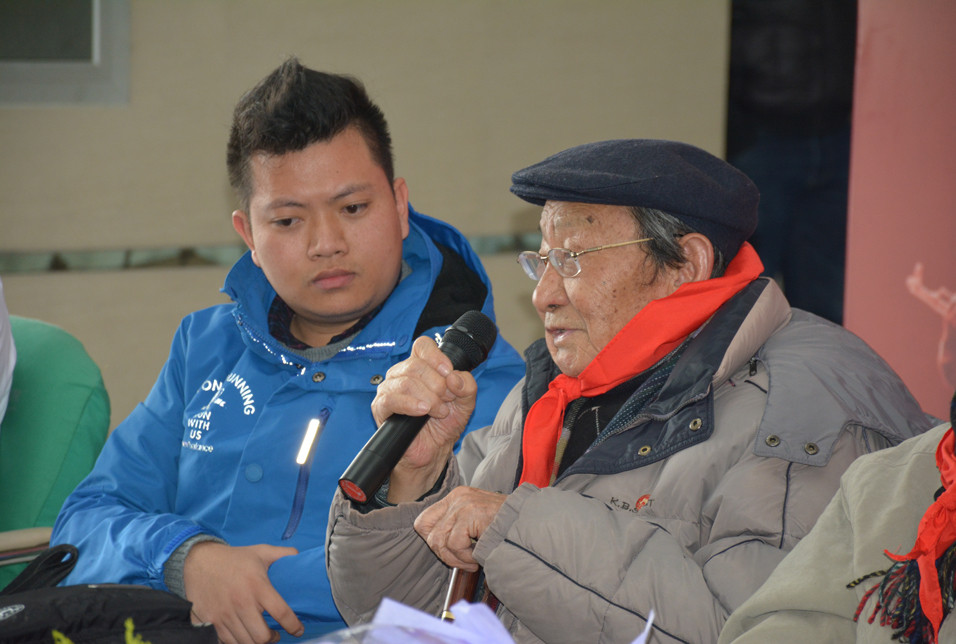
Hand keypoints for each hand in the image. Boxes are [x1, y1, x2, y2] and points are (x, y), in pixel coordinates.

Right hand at [183, 542, 303, 643]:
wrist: (199, 561)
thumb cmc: (234, 558)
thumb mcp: (260, 551)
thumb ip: (282, 554)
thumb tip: (298, 555)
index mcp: (258, 585)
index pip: (281, 612)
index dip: (293, 625)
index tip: (298, 630)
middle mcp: (242, 603)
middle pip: (262, 636)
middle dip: (272, 639)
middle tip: (275, 634)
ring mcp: (225, 615)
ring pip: (246, 642)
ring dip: (256, 642)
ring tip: (260, 636)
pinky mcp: (210, 622)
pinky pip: (227, 642)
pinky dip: (238, 642)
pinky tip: (243, 635)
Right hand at [371, 336, 477, 500]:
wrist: (433, 450)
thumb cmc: (445, 423)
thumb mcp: (466, 403)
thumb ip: (467, 386)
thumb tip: (454, 378)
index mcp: (421, 366)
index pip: (422, 346)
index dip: (436, 357)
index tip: (448, 373)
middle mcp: (402, 374)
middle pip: (416, 364)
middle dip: (438, 385)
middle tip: (447, 401)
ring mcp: (389, 389)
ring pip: (406, 381)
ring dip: (429, 398)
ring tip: (438, 411)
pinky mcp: (381, 408)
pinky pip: (391, 399)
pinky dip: (410, 404)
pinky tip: (422, 411)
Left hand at [414, 486, 506, 570]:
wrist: (531, 524)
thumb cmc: (507, 528)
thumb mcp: (477, 522)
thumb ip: (457, 528)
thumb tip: (438, 546)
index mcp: (456, 497)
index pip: (424, 521)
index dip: (432, 541)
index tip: (448, 552)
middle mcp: (457, 497)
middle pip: (428, 532)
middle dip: (443, 553)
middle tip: (462, 561)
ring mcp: (462, 505)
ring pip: (439, 541)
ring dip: (455, 558)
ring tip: (473, 561)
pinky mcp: (470, 514)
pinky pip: (455, 545)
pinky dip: (465, 558)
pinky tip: (478, 558)